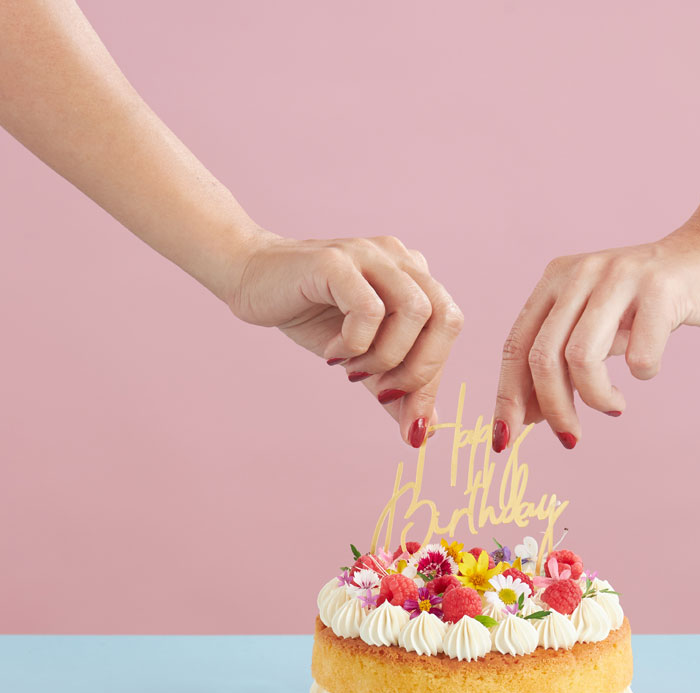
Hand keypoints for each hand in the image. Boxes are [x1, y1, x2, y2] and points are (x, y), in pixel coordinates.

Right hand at [228, 233, 463, 446]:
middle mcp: (400, 260)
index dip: (432, 382)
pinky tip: (332, 352)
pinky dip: (356, 343)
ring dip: (387, 356)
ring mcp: (370, 255)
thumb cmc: (311, 315)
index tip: (410, 425)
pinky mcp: (336, 262)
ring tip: (352, 368)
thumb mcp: (361, 359)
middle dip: (420, 371)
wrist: (250, 278)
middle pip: (446, 318)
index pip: (448, 329)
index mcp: (415, 277)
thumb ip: (393, 389)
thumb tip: (423, 430)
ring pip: (415, 312)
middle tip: (383, 392)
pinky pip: (369, 309)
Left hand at [492, 223, 699, 449]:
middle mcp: (580, 273)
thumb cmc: (649, 305)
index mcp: (555, 280)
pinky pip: (638, 356)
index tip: (505, 440)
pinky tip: (647, 370)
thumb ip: (561, 361)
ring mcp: (618, 276)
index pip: (516, 346)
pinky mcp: (659, 288)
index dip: (507, 397)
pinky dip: (642, 375)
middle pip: (543, 358)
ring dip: (596, 398)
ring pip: (581, 358)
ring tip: (613, 407)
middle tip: (570, 438)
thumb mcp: (595, 326)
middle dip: (553, 410)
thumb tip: (526, 417)